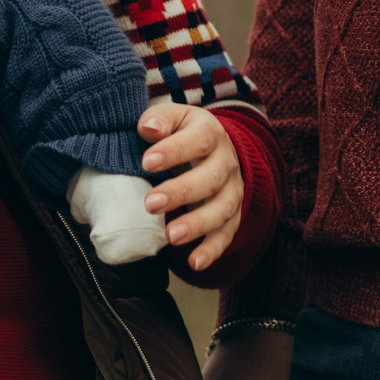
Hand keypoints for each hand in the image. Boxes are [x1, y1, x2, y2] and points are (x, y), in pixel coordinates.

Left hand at [138, 103, 243, 270]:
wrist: (215, 147)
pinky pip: (227, 234)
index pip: (198, 140)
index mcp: (210, 132)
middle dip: (181, 192)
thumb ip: (160, 119)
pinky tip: (195, 262)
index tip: (147, 162)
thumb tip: (148, 128)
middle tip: (151, 204)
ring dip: (198, 224)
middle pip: (211, 177)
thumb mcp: (174, 117)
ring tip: (171, 236)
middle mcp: (226, 162)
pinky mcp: (232, 215)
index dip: (174, 151)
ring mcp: (232, 190)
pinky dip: (213, 250)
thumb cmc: (183, 132)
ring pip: (223, 208)